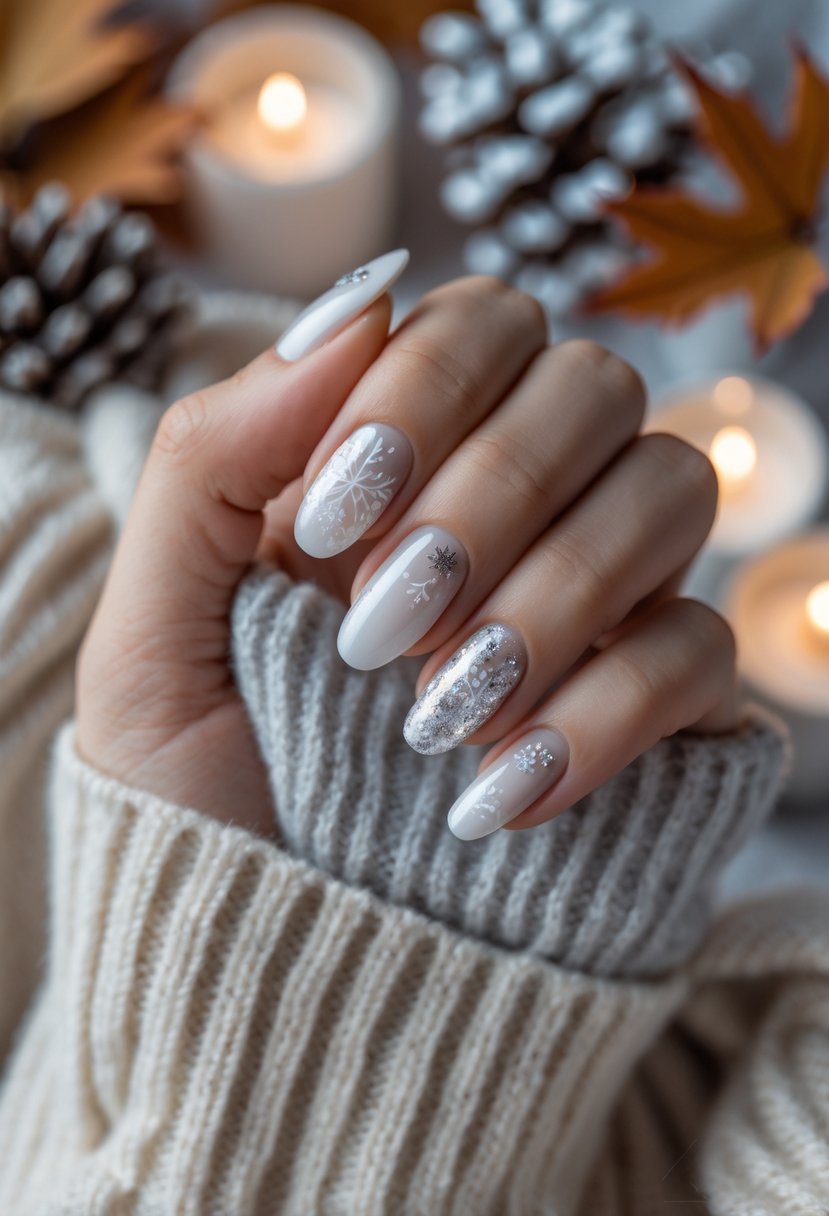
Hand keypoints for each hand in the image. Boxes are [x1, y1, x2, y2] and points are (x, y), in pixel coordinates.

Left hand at [77, 266, 738, 839]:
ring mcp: (598, 595)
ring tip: (433, 713)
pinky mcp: (661, 700)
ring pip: (670, 488)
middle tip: (384, 622)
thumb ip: (216, 453)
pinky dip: (604, 713)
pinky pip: (698, 649)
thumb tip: (356, 305)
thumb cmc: (204, 788)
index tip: (337, 521)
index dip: (423, 391)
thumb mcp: (150, 628)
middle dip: (492, 491)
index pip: (477, 323)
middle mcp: (516, 505)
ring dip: (553, 594)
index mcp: (397, 460)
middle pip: (592, 385)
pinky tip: (498, 793)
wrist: (272, 952)